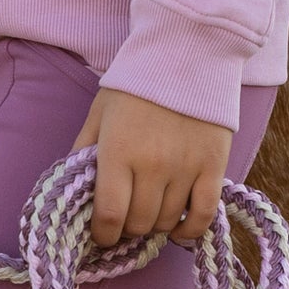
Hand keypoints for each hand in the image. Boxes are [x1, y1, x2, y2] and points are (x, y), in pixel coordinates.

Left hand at [73, 87, 235, 248]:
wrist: (185, 53)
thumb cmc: (135, 84)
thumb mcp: (99, 113)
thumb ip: (83, 151)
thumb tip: (74, 189)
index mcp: (117, 151)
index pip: (110, 215)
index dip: (103, 234)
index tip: (102, 234)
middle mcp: (152, 165)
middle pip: (139, 223)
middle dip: (128, 228)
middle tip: (126, 218)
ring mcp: (185, 168)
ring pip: (167, 221)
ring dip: (155, 225)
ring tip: (150, 212)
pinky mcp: (213, 166)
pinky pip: (203, 215)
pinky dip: (190, 231)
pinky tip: (179, 229)